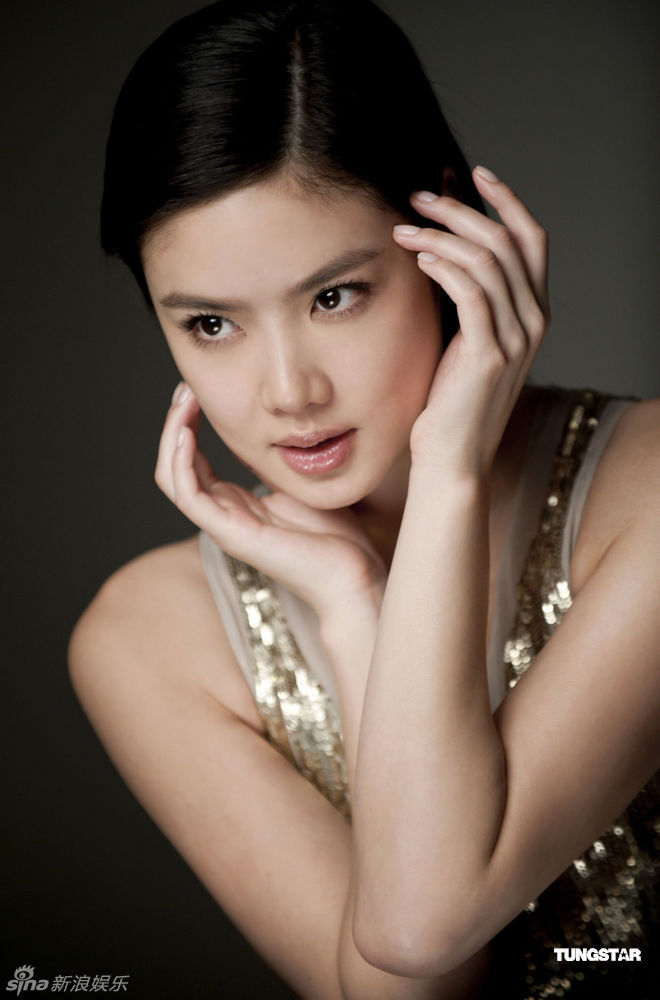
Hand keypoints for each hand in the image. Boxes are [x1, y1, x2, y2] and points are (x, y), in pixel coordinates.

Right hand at [154, 385, 386, 617]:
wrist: (353, 578)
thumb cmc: (337, 540)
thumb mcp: (303, 485)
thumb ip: (279, 463)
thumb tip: (271, 431)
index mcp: (238, 505)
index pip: (193, 462)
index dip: (188, 425)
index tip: (196, 391)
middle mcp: (224, 515)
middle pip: (175, 467)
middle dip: (175, 424)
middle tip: (184, 389)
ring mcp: (224, 526)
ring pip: (173, 479)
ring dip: (172, 436)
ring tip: (182, 402)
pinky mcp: (231, 534)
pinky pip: (189, 496)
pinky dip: (180, 463)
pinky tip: (186, 434)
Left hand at [393, 166, 549, 480]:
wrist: (452, 458)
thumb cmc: (449, 401)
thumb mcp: (464, 340)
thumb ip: (466, 298)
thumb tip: (437, 246)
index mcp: (533, 312)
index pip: (531, 238)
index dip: (506, 200)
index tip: (473, 174)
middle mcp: (533, 320)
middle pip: (507, 239)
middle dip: (462, 208)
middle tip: (419, 196)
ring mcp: (515, 338)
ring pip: (488, 258)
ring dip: (442, 233)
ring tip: (404, 227)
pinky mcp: (489, 354)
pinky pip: (471, 291)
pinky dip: (444, 265)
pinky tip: (417, 257)